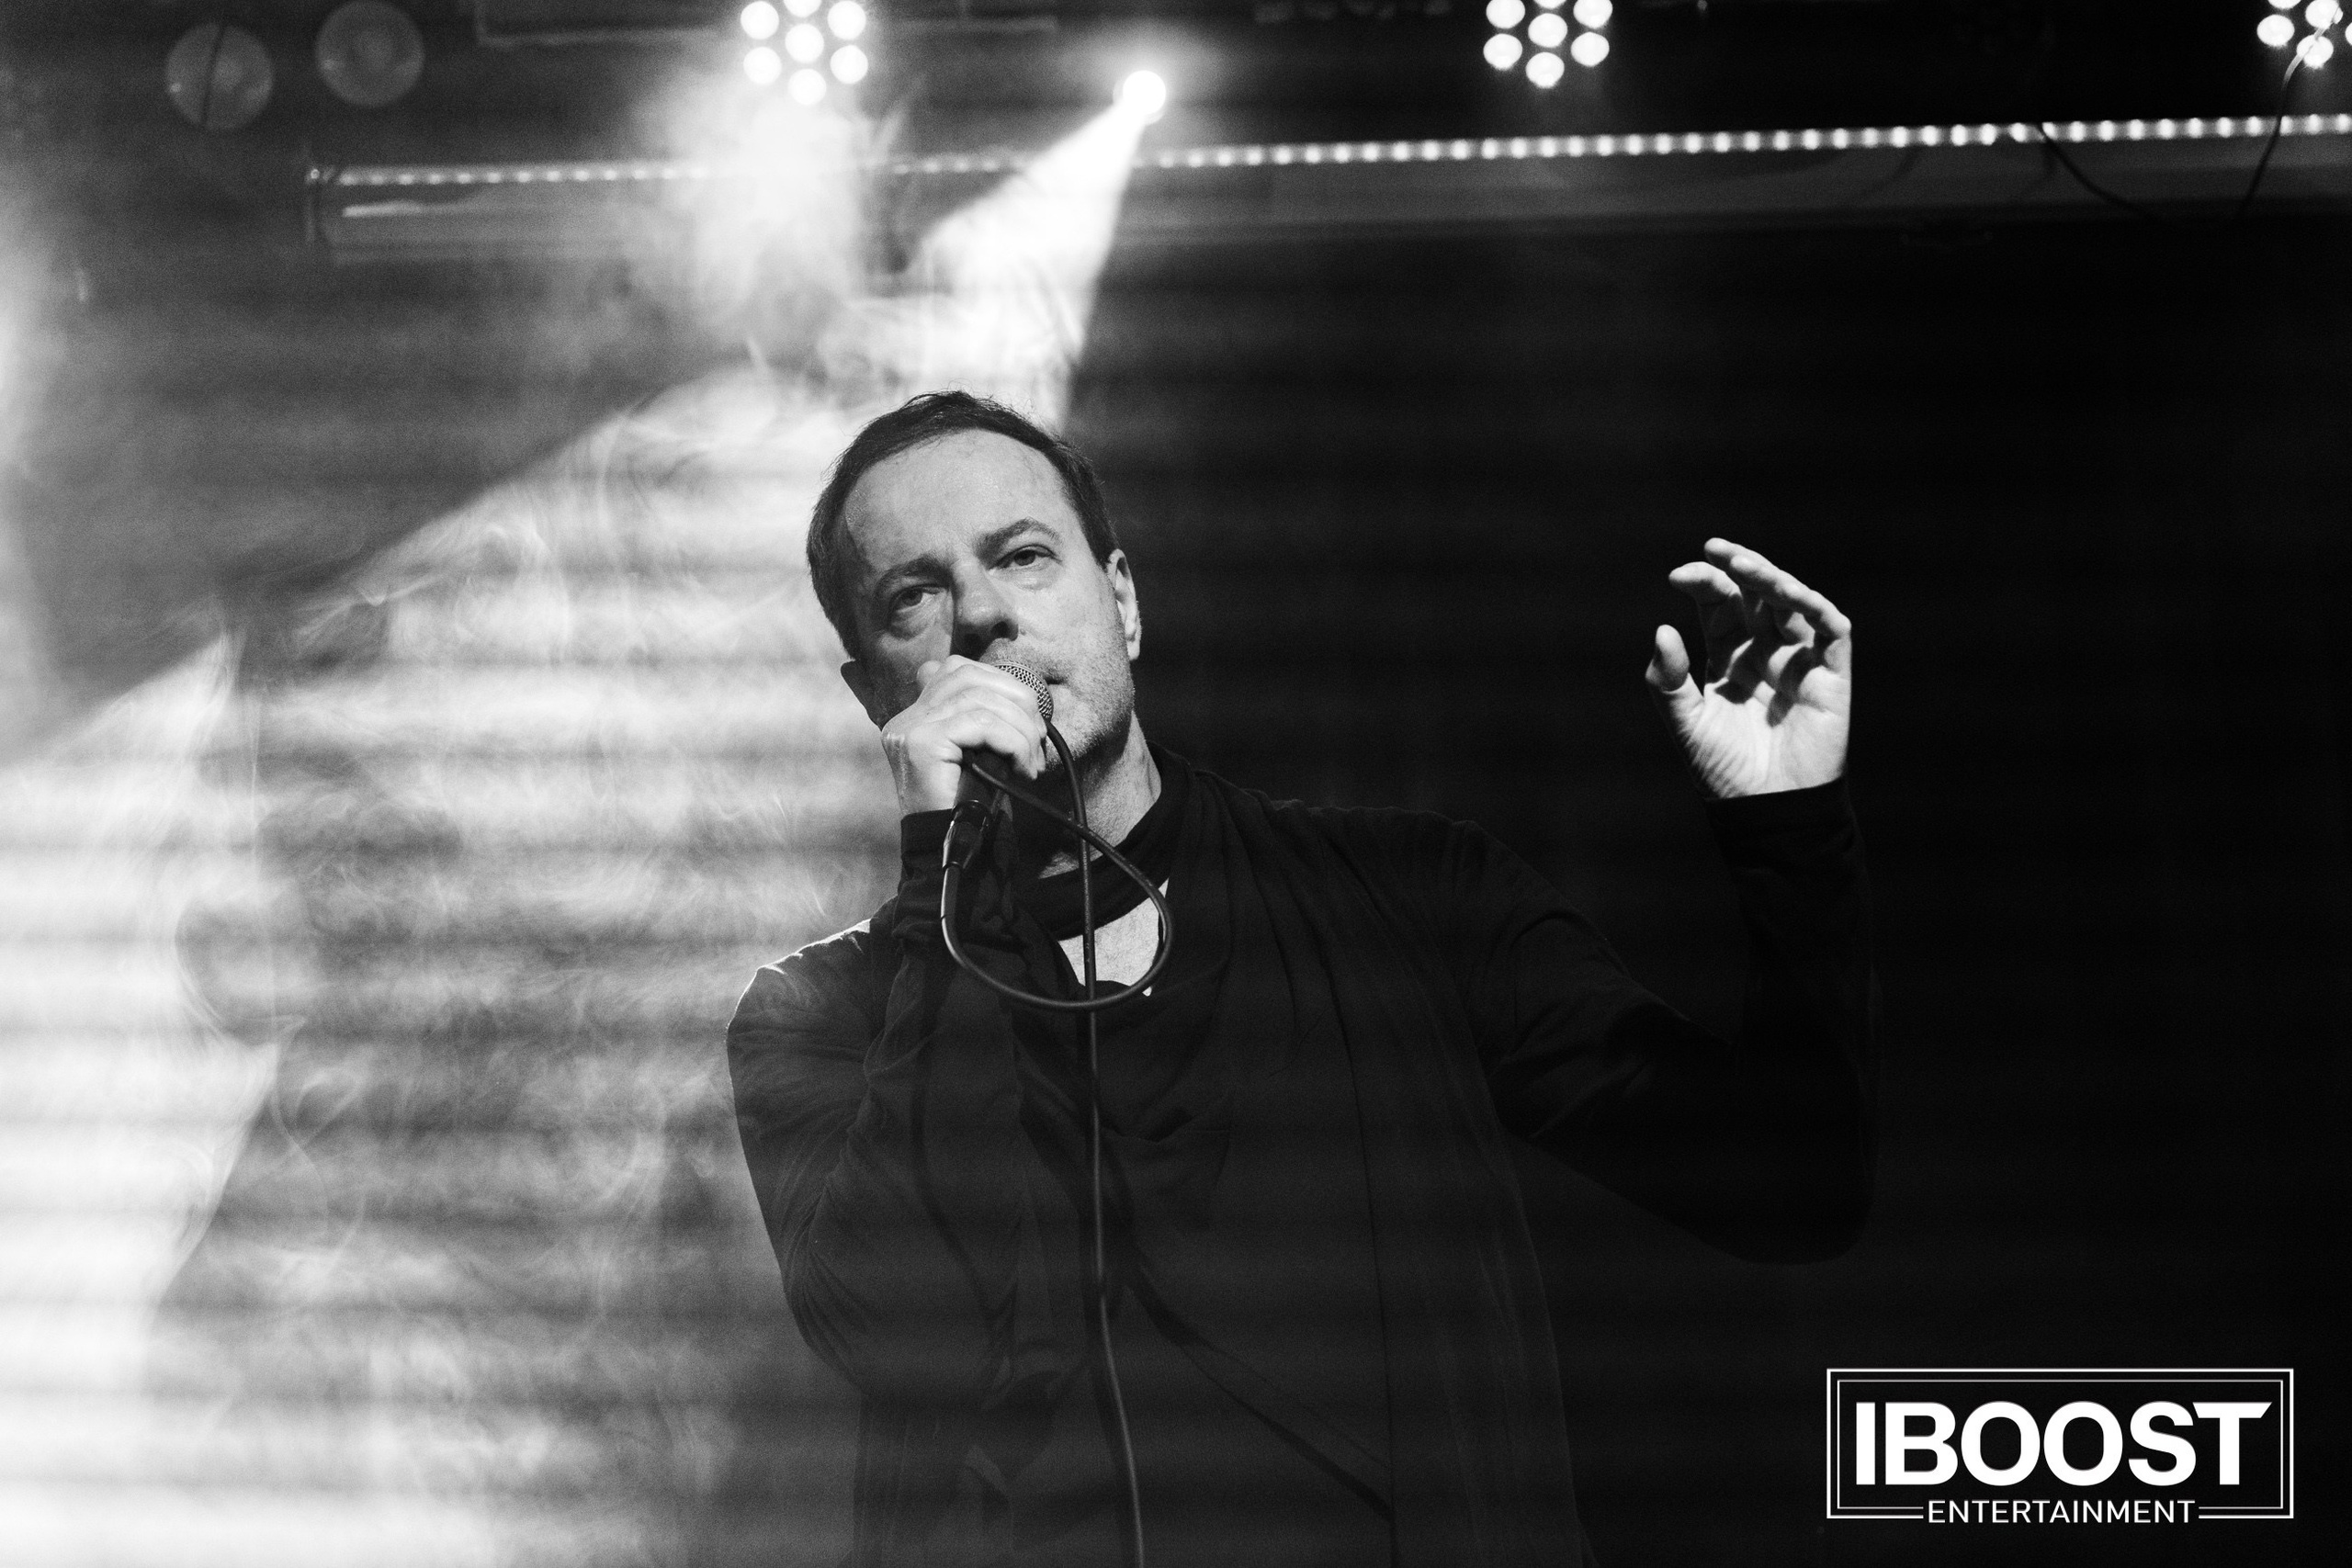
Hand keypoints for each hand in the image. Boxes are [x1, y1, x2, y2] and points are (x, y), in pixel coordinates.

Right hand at [878, 656, 1050, 816]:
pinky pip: (980, 724)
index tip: (1028, 718)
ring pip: (979, 700)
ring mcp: (909, 729)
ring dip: (1020, 729)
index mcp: (917, 715)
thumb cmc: (971, 806)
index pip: (959, 670)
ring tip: (1031, 761)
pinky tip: (1021, 766)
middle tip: (1038, 738)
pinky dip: (1012, 741)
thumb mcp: (982, 752)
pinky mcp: (920, 744)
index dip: (1001, 683)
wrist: (951, 852)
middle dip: (1017, 700)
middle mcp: (906, 717)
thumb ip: (987, 719)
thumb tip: (1024, 695)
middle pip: (969, 676)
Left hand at [1646, 538, 1851, 799]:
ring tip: (1742, 565)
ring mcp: (1800, 659)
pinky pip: (1831, 629)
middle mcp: (1765, 650)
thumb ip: (1668, 681)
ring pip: (1792, 602)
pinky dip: (1813, 606)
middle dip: (1737, 568)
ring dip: (1771, 579)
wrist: (1765, 810)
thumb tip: (1661, 629)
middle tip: (1714, 549)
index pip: (1718, 604)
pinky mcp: (1832, 675)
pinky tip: (1788, 592)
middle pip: (1755, 593)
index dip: (1703, 583)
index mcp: (1728, 656)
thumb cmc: (1724, 771)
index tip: (1678, 576)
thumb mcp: (1686, 723)